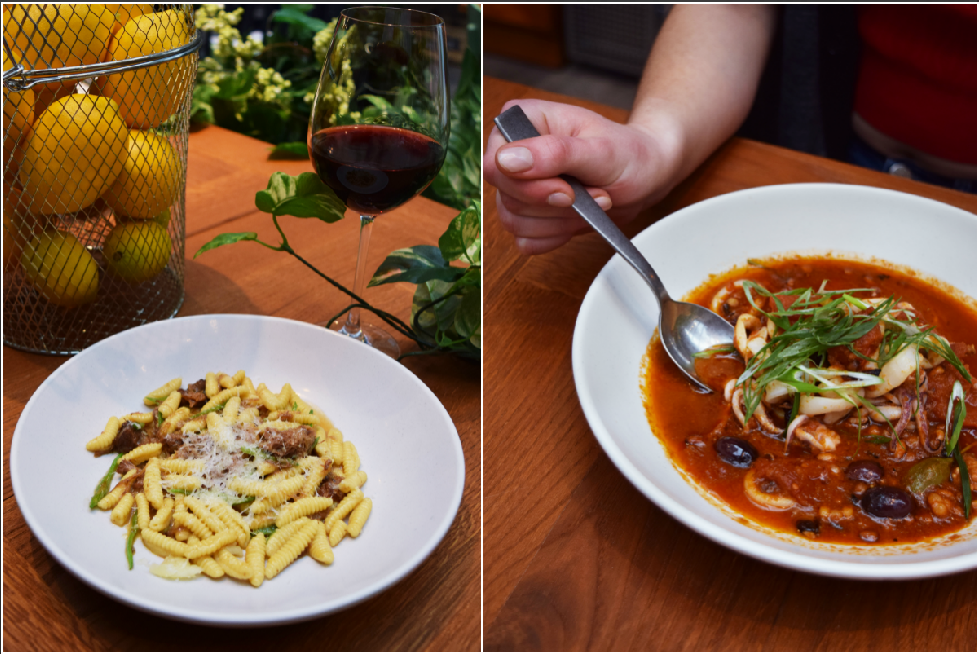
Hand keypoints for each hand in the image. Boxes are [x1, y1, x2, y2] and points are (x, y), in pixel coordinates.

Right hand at [484, 99, 682, 254]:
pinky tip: (577, 219)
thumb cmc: (627, 153)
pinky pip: (525, 240)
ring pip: (514, 222)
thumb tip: (507, 160)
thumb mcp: (599, 150)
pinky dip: (556, 236)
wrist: (645, 175)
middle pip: (506, 198)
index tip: (567, 190)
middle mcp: (512, 152)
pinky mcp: (527, 214)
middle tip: (588, 194)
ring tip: (589, 202)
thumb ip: (554, 153)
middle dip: (553, 205)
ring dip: (559, 222)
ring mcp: (517, 186)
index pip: (495, 165)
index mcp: (521, 121)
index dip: (529, 186)